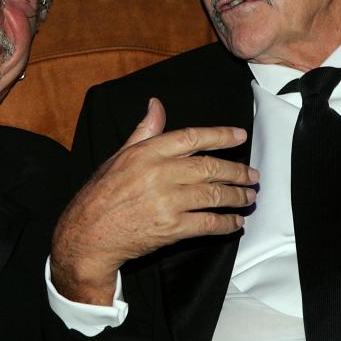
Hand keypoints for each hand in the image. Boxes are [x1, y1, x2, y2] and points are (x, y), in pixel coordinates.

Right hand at [51, 98, 257, 304]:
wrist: (88, 234)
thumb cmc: (102, 194)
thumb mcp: (119, 156)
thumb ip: (144, 131)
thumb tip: (156, 105)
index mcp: (147, 153)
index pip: (192, 137)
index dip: (220, 135)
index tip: (239, 136)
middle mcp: (159, 174)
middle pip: (210, 168)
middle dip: (237, 171)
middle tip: (252, 175)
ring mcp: (167, 202)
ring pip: (214, 196)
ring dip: (237, 197)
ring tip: (249, 197)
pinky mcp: (171, 229)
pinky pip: (208, 224)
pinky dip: (226, 223)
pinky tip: (235, 222)